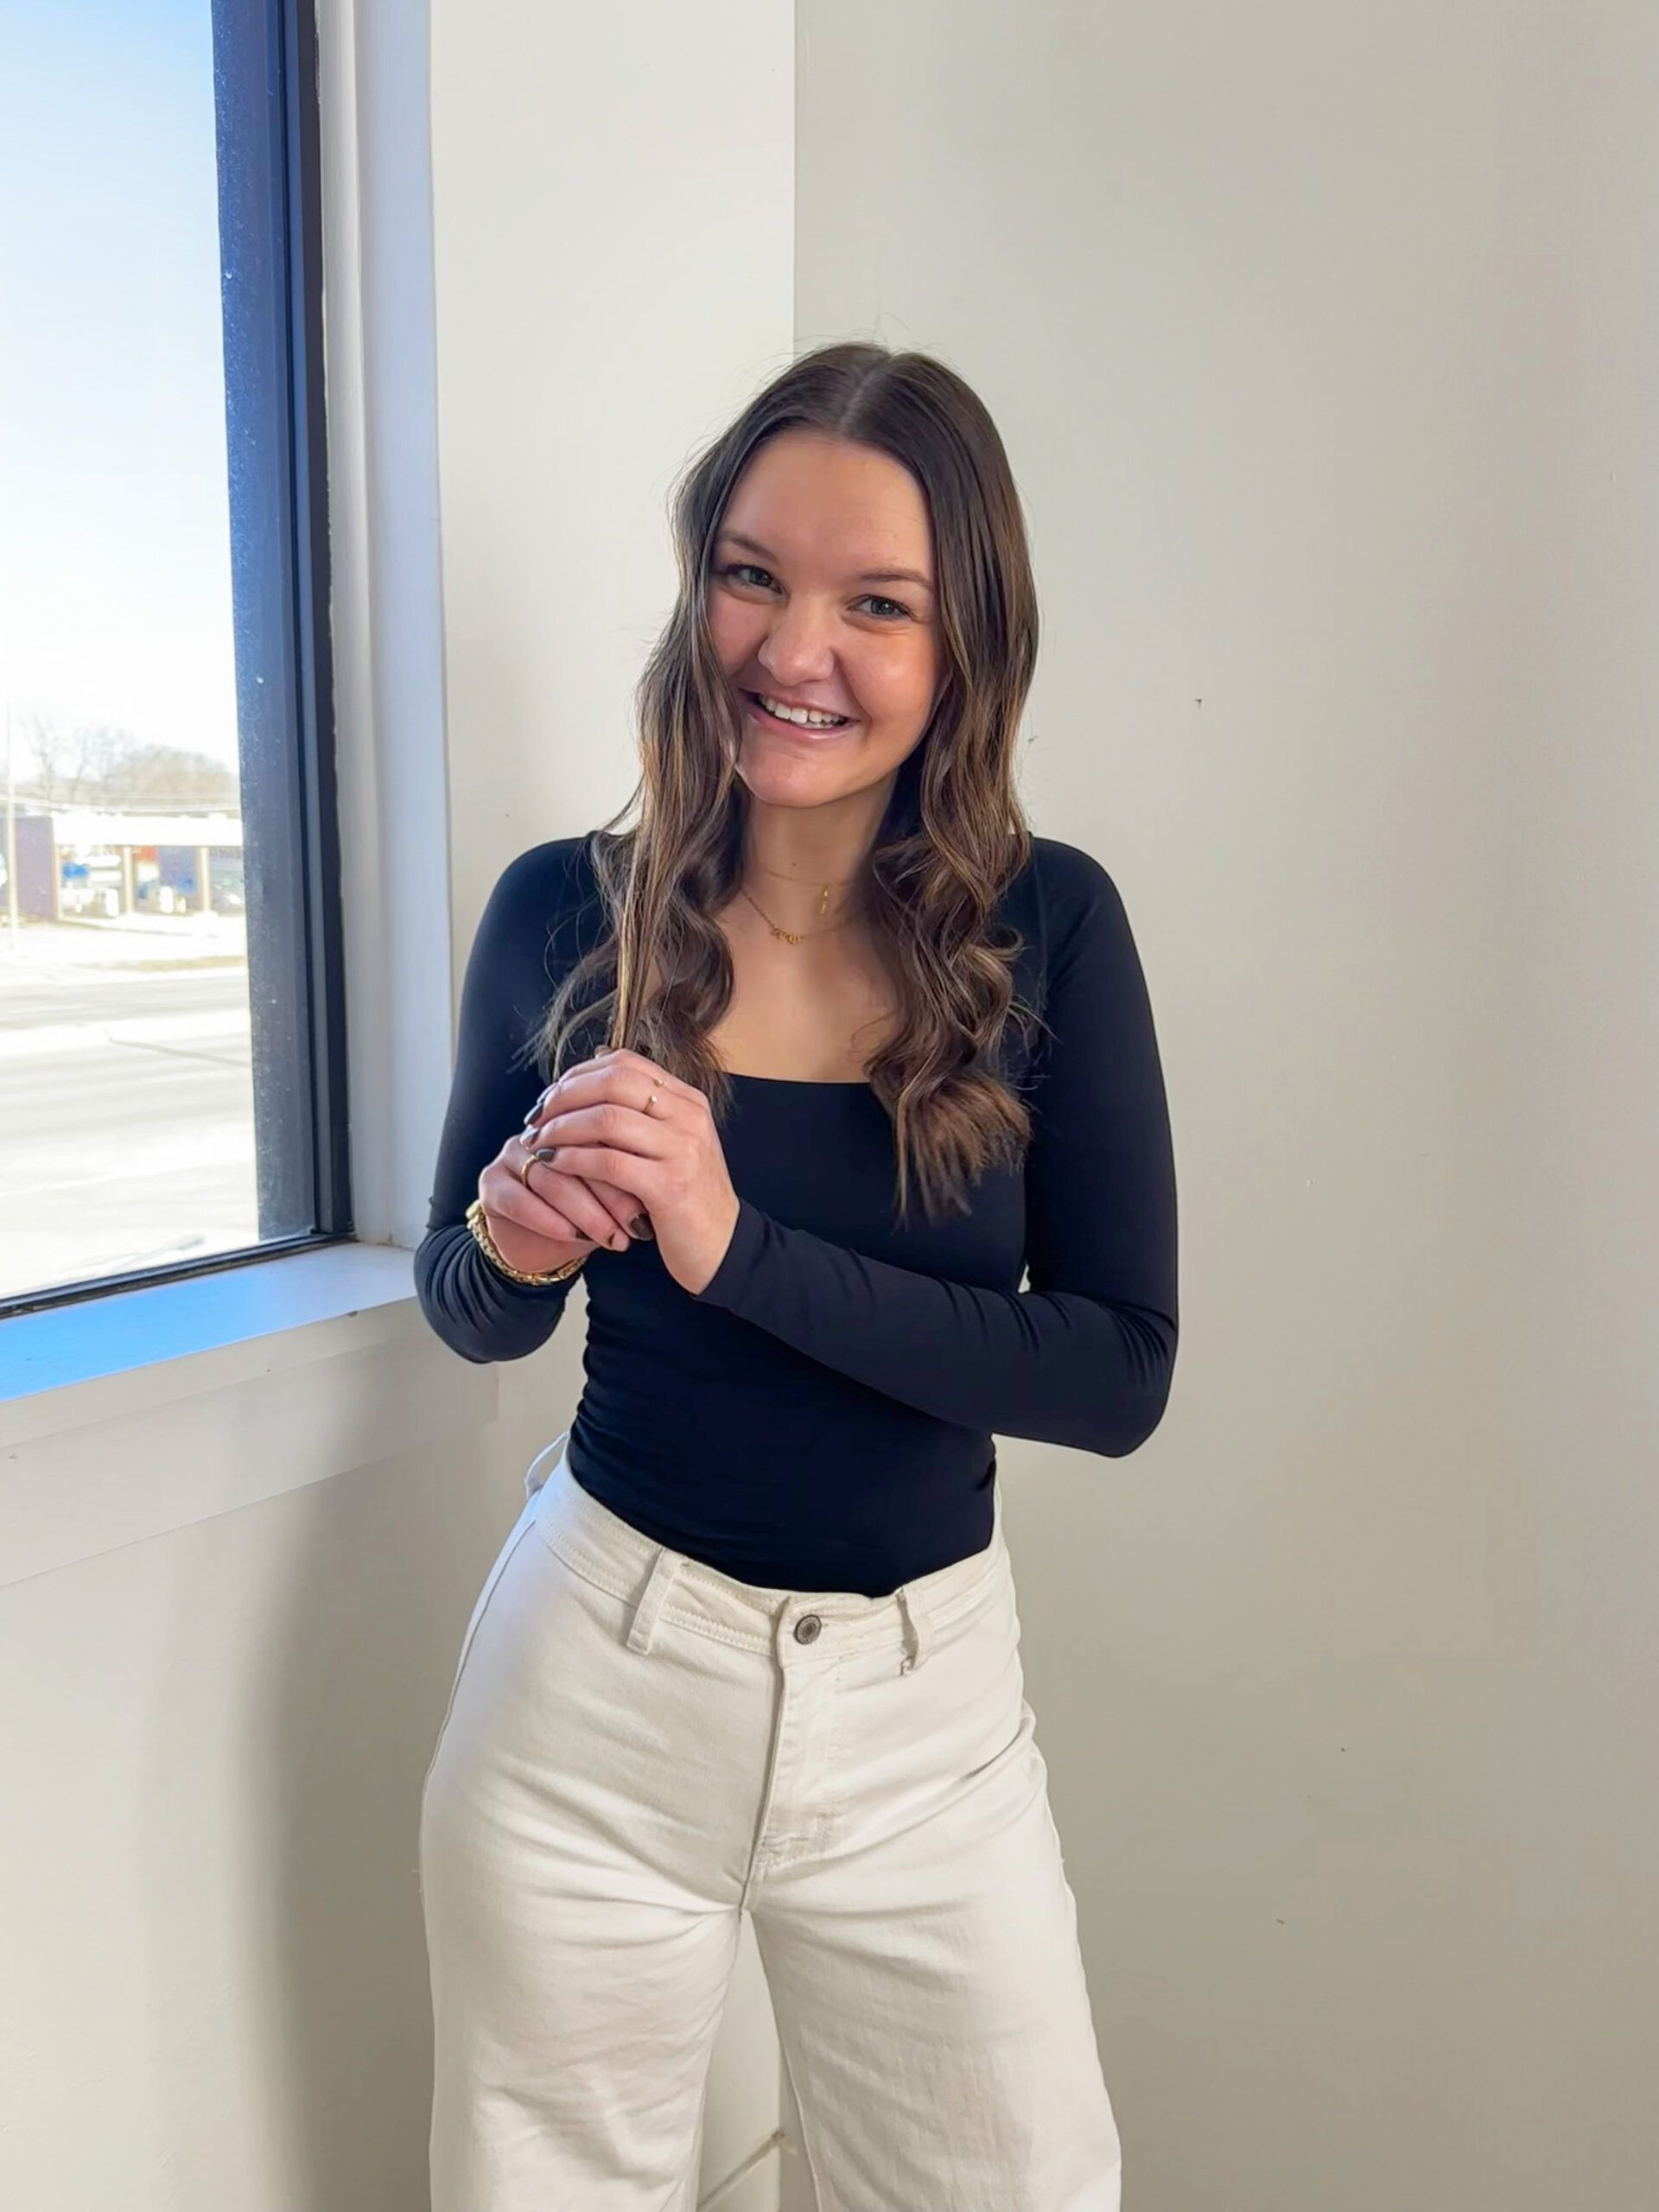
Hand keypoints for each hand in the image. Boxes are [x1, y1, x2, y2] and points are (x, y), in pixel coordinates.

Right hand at [477, 1094, 649, 1268]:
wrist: (544, 1249)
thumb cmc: (588, 1216)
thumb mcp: (616, 1195)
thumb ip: (632, 1175)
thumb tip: (665, 1177)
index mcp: (574, 1123)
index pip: (601, 1133)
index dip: (628, 1167)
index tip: (653, 1200)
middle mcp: (541, 1132)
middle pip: (577, 1154)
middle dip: (610, 1194)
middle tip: (636, 1224)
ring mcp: (512, 1154)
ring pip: (550, 1179)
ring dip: (584, 1213)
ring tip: (612, 1238)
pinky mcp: (490, 1183)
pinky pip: (519, 1199)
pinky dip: (548, 1220)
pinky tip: (571, 1237)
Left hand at [522, 1045, 741, 1295]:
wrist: (723, 1245)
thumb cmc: (688, 1195)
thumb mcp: (673, 1140)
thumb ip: (642, 1107)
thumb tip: (599, 1057)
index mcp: (688, 1100)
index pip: (625, 1063)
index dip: (579, 1074)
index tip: (550, 1096)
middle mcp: (689, 1116)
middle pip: (613, 1082)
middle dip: (564, 1097)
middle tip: (535, 1117)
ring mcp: (682, 1149)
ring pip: (606, 1119)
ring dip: (561, 1128)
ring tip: (537, 1142)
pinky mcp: (669, 1186)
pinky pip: (607, 1162)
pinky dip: (572, 1160)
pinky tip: (554, 1165)